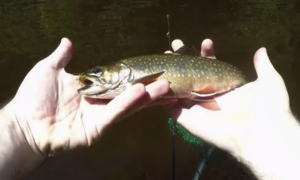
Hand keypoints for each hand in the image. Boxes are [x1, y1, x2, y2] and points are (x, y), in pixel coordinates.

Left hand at [2, 38, 169, 159]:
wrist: (24, 123)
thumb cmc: (34, 96)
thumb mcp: (49, 69)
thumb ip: (62, 56)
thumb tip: (67, 41)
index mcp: (91, 90)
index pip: (116, 81)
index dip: (132, 76)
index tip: (149, 70)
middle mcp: (99, 103)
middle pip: (127, 94)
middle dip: (146, 87)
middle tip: (165, 79)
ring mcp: (99, 117)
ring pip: (126, 104)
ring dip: (145, 96)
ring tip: (164, 86)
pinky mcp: (97, 128)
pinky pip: (115, 114)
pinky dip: (128, 103)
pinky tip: (141, 93)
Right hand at [164, 39, 297, 157]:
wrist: (261, 135)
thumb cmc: (267, 108)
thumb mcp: (269, 81)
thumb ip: (263, 65)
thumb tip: (261, 49)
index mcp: (225, 88)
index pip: (212, 68)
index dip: (207, 55)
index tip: (206, 42)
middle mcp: (210, 97)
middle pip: (192, 76)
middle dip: (183, 60)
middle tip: (176, 45)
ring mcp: (197, 109)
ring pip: (179, 89)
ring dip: (171, 75)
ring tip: (164, 58)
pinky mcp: (187, 120)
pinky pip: (171, 107)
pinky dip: (163, 96)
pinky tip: (157, 80)